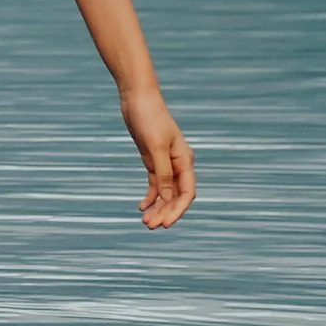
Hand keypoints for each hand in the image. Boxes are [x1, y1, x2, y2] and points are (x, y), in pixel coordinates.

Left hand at [123, 86, 195, 228]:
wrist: (138, 99)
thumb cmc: (149, 118)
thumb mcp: (155, 147)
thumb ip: (163, 173)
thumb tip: (167, 198)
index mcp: (185, 160)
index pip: (187, 193)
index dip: (178, 210)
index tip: (166, 224)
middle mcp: (179, 164)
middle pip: (176, 196)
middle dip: (165, 212)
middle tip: (150, 226)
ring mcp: (166, 163)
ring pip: (165, 192)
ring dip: (157, 207)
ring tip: (145, 222)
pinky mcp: (153, 160)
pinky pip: (155, 184)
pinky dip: (150, 196)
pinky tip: (141, 206)